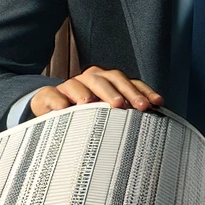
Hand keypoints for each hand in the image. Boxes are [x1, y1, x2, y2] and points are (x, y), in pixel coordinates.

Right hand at [30, 66, 163, 116]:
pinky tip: (64, 109)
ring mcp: (69, 86)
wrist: (51, 111)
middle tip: (129, 106)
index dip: (142, 91)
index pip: (128, 83)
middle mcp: (90, 79)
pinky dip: (58, 101)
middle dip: (121, 92)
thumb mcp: (107, 115)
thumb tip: (153, 124)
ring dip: (89, 94)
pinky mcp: (48, 96)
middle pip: (108, 80)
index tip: (156, 103)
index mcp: (107, 81)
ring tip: (94, 105)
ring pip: (80, 84)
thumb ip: (127, 115)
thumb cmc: (86, 115)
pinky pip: (52, 95)